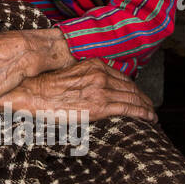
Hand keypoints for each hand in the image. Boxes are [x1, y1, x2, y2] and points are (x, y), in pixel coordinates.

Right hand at [0, 58, 155, 122]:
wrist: (33, 94)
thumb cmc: (45, 88)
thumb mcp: (70, 76)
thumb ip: (85, 79)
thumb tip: (90, 91)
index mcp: (94, 65)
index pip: (122, 77)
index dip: (134, 88)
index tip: (139, 95)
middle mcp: (101, 74)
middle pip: (131, 87)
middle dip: (143, 98)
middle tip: (150, 107)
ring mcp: (102, 89)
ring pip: (133, 98)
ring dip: (146, 107)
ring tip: (152, 115)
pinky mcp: (100, 105)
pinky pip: (129, 109)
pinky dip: (143, 113)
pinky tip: (150, 118)